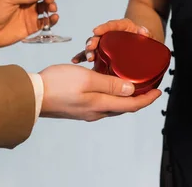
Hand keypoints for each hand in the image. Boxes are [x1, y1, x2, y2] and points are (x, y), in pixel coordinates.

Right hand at [39, 64, 161, 120]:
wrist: (32, 95)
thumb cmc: (58, 85)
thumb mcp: (88, 79)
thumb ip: (111, 84)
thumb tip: (131, 90)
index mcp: (100, 106)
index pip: (132, 105)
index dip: (147, 99)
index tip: (159, 90)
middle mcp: (96, 112)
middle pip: (124, 106)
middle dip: (139, 97)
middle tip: (149, 86)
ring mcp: (87, 111)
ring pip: (113, 104)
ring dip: (125, 95)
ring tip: (132, 82)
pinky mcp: (79, 107)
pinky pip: (101, 101)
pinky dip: (111, 93)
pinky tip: (108, 81)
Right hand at [72, 18, 151, 62]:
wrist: (144, 44)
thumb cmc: (145, 40)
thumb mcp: (147, 35)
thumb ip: (146, 33)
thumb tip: (143, 32)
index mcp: (122, 27)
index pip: (113, 25)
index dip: (104, 27)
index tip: (96, 30)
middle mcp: (112, 34)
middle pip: (100, 36)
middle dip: (94, 41)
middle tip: (90, 48)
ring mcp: (106, 43)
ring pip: (94, 45)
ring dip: (88, 51)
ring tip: (87, 58)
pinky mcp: (103, 53)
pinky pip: (92, 54)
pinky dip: (83, 57)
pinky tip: (76, 61)